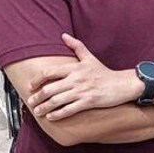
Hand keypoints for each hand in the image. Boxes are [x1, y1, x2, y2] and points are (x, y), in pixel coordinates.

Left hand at [27, 34, 141, 120]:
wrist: (123, 84)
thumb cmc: (105, 72)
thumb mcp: (90, 58)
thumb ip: (76, 46)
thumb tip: (63, 35)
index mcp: (75, 68)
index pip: (49, 72)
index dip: (37, 79)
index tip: (30, 86)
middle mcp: (77, 79)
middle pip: (50, 89)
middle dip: (37, 97)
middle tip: (31, 101)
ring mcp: (83, 91)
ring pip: (57, 101)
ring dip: (44, 107)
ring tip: (37, 111)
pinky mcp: (89, 102)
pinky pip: (69, 109)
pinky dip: (57, 114)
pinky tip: (51, 117)